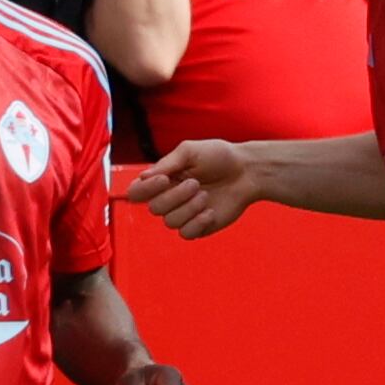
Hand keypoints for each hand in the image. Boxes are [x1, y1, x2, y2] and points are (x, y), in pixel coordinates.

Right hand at [124, 140, 260, 237]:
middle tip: (196, 184)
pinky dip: (198, 222)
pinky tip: (210, 211)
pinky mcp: (198, 227)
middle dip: (176, 196)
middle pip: (154, 209)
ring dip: (190, 208)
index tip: (164, 179)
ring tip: (206, 195)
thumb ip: (167, 163)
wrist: (247, 172)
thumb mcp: (190, 151)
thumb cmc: (219, 157)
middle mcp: (169, 198)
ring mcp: (183, 214)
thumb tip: (143, 177)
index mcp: (162, 179)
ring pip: (170, 222)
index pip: (136, 192)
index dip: (146, 189)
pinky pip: (186, 234)